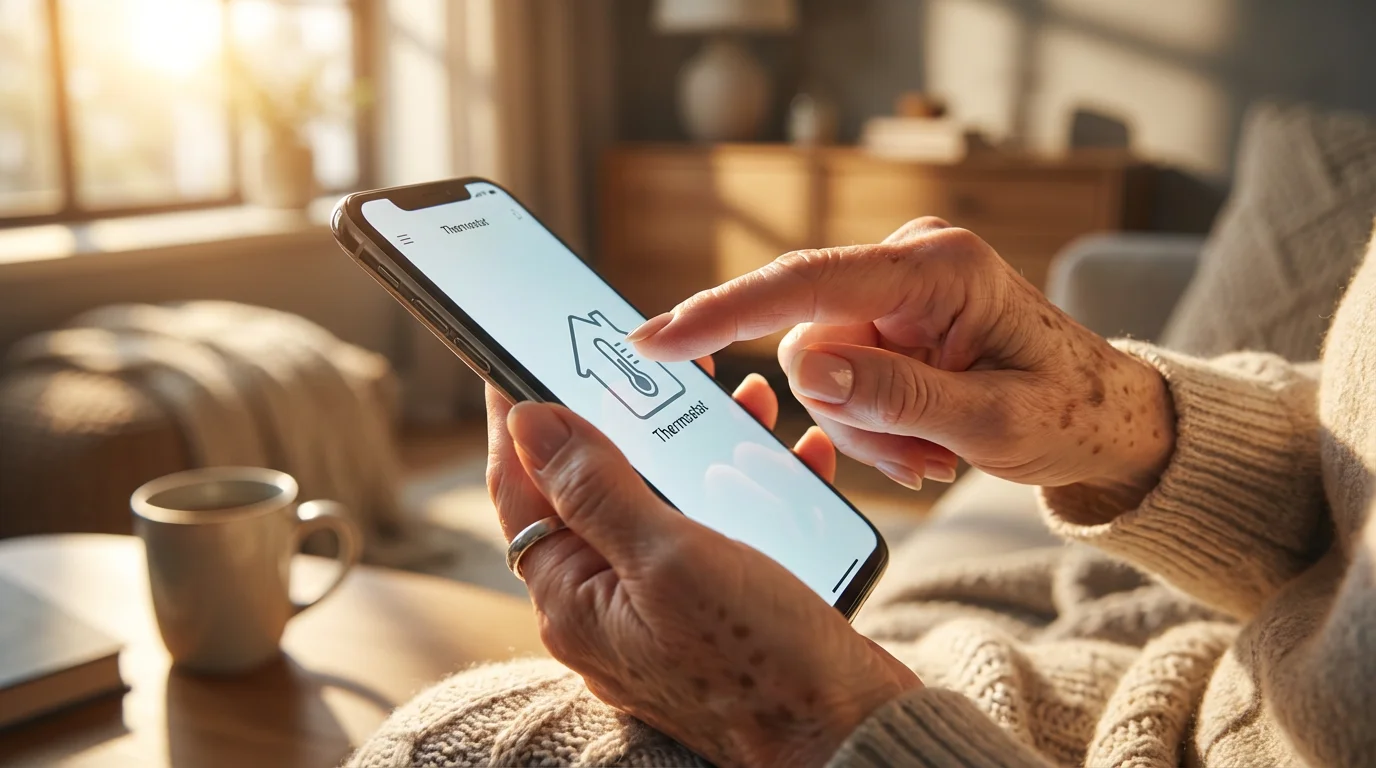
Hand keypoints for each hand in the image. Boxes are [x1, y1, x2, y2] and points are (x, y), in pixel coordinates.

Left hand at [486, 369, 920, 766]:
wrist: (847, 738)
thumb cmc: (760, 661)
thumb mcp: (669, 558)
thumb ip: (596, 488)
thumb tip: (529, 421)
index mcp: (573, 596)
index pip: (520, 486)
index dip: (517, 417)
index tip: (519, 356)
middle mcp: (607, 606)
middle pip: (595, 489)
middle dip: (629, 419)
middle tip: (656, 366)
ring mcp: (661, 612)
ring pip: (665, 503)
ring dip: (700, 447)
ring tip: (743, 401)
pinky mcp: (717, 613)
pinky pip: (718, 533)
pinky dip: (750, 490)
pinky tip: (792, 459)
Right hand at [628, 218, 1175, 504]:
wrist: (1110, 418)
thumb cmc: (1070, 414)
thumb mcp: (989, 421)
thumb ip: (894, 394)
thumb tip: (803, 371)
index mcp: (938, 267)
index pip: (804, 284)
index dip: (721, 313)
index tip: (654, 341)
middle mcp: (908, 262)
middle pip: (808, 339)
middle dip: (847, 412)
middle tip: (913, 460)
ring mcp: (897, 288)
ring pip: (820, 367)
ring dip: (865, 426)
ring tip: (930, 453)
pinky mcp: (892, 314)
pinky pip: (842, 373)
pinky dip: (873, 420)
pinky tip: (926, 442)